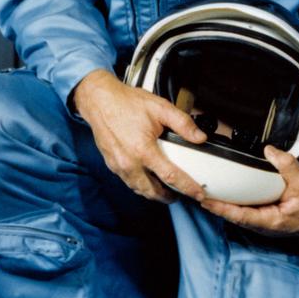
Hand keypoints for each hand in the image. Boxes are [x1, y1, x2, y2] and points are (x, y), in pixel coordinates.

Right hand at [71, 69, 208, 203]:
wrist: (99, 100)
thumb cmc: (126, 102)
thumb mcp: (159, 107)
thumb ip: (182, 123)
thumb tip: (199, 137)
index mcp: (144, 150)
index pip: (171, 176)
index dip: (187, 187)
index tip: (198, 194)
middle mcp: (130, 163)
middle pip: (153, 192)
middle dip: (169, 197)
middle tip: (181, 194)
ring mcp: (119, 166)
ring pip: (140, 189)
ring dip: (154, 193)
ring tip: (165, 189)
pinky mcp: (112, 164)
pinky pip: (129, 182)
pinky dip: (140, 185)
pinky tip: (146, 179)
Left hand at [199, 146, 298, 234]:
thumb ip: (286, 166)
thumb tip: (269, 151)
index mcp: (273, 221)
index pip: (240, 216)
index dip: (221, 208)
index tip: (204, 199)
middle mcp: (267, 225)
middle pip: (235, 215)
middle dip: (216, 205)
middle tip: (195, 190)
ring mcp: (268, 221)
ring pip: (241, 213)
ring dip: (223, 203)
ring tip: (205, 189)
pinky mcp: (270, 214)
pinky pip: (249, 208)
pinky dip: (236, 200)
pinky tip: (227, 190)